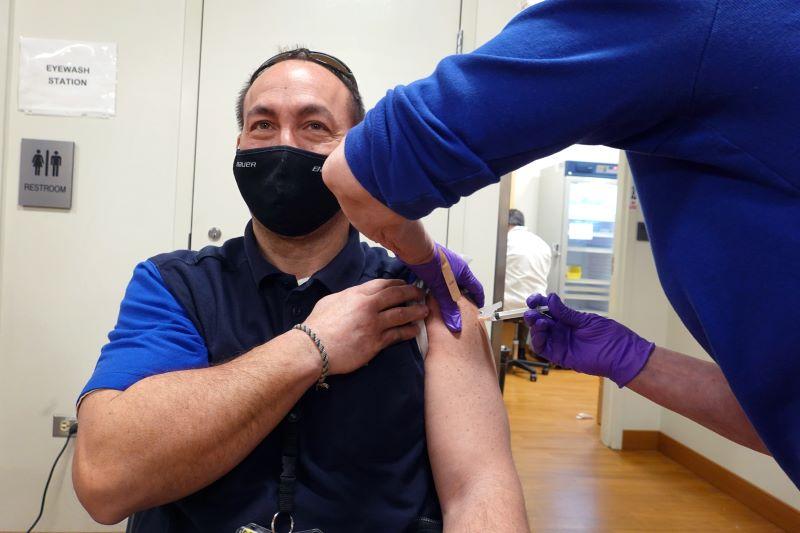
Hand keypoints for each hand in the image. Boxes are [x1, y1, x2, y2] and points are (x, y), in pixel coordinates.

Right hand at [303, 279, 427, 374]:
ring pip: (401, 314)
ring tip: (424, 311)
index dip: (397, 283)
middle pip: (396, 295)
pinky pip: (397, 335)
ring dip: (415, 311)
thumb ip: (347, 296)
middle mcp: (368, 306)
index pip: (383, 284)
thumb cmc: (317, 325)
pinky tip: (415, 330)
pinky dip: (408, 331)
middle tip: (421, 294)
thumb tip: (356, 295)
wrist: (313, 348)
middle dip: (412, 293)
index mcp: (357, 294)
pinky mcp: (376, 343)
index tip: (405, 284)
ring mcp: (374, 325)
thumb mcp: (330, 301)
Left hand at [406, 243, 484, 332]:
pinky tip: (432, 295)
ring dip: (449, 293)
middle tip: (460, 310)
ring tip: (445, 305)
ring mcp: (445, 265)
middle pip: (463, 286)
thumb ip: (448, 307)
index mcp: (464, 271)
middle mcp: (456, 267)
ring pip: (451, 283)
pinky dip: (439, 288)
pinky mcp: (434, 265)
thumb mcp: (441, 288)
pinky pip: (440, 279)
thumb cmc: (430, 262)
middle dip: (462, 298)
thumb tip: (456, 324)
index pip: (476, 287)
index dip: (478, 299)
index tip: (478, 308)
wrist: (413, 247)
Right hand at [524, 293, 654, 386]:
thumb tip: (551, 299)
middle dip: (533, 314)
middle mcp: (561, 330)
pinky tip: (540, 332)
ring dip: (534, 327)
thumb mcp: (586, 320)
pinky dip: (537, 340)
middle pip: (540, 321)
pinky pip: (543, 349)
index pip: (548, 309)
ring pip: (539, 334)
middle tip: (532, 310)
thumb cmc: (609, 336)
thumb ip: (567, 313)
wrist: (620, 355)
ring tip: (538, 321)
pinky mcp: (560, 356)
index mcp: (568, 319)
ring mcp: (560, 343)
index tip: (533, 300)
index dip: (539, 303)